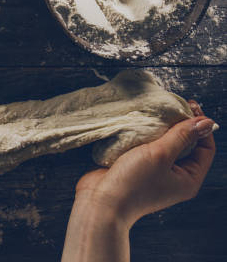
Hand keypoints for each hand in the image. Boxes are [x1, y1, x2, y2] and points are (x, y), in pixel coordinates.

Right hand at [75, 100, 216, 227]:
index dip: (201, 126)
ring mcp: (154, 172)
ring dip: (159, 128)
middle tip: (171, 105)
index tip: (190, 105)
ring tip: (153, 112)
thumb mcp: (160, 155)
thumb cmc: (133, 182)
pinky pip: (145, 147)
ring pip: (164, 144)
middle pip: (186, 145)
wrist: (100, 201)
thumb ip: (181, 136)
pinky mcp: (136, 167)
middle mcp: (174, 176)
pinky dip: (143, 134)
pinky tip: (137, 123)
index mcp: (188, 179)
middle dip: (180, 125)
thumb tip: (205, 122)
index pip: (206, 148)